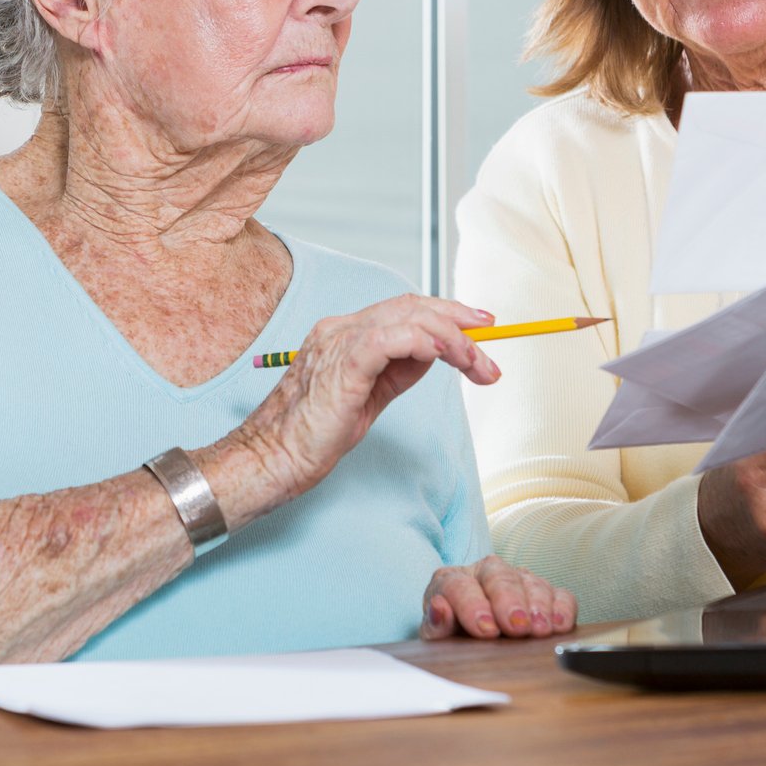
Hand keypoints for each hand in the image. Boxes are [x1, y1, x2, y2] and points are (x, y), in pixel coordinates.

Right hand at [227, 295, 501, 515]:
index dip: (447, 313)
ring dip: (454, 338)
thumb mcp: (368, 397)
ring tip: (478, 364)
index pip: (405, 309)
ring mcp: (338, 340)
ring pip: (410, 317)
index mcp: (343, 333)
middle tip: (492, 347)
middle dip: (461, 322)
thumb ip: (397, 370)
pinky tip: (445, 357)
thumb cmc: (313, 437)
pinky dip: (425, 342)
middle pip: (413, 306)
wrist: (273, 460)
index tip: (481, 329)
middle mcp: (340, 328)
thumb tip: (436, 353)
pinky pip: (392, 338)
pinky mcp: (342, 362)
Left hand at [420, 556, 576, 639]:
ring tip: (540, 630)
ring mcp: (516, 580)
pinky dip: (562, 608)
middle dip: (509, 601)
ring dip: (538, 606)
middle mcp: (484, 573)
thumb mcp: (436, 638)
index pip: (457, 585)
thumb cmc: (451, 637)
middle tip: (517, 627)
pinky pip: (559, 593)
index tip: (485, 630)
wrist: (468, 640)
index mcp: (450, 580)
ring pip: (530, 582)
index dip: (471, 606)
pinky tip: (560, 625)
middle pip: (498, 576)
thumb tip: (439, 608)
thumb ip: (436, 625)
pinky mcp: (542, 593)